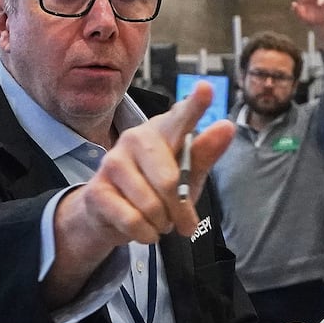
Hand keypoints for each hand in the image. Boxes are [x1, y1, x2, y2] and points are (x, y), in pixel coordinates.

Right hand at [42, 82, 234, 305]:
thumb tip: (227, 126)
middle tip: (184, 222)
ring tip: (160, 221)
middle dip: (180, 210)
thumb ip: (205, 153)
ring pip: (150, 205)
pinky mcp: (96, 190)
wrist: (112, 216)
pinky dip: (145, 234)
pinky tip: (145, 231)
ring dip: (162, 223)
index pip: (182, 117)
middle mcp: (135, 138)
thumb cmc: (158, 189)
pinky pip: (132, 220)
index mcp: (163, 129)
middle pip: (169, 181)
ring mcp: (112, 162)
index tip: (207, 88)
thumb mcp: (188, 175)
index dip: (195, 105)